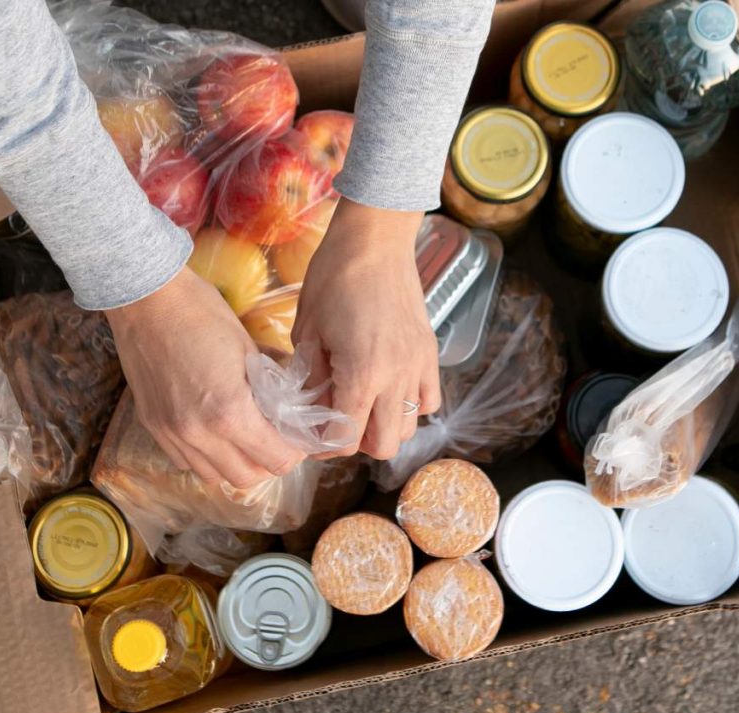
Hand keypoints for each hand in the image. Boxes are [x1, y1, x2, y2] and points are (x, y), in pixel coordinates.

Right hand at [106, 268, 305, 487]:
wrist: (146, 299)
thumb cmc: (202, 313)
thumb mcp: (249, 350)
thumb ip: (270, 389)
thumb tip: (288, 410)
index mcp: (229, 413)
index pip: (276, 459)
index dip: (294, 451)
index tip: (297, 437)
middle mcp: (198, 434)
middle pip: (247, 478)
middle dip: (269, 462)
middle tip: (277, 439)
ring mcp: (171, 434)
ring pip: (214, 476)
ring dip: (237, 464)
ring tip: (246, 439)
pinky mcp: (152, 427)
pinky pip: (186, 462)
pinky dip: (207, 457)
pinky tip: (215, 433)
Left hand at [292, 198, 440, 459]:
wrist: (375, 240)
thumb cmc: (333, 279)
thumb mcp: (308, 331)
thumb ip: (311, 378)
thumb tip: (310, 409)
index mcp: (361, 374)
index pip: (346, 438)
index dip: (325, 444)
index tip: (312, 434)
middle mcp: (396, 377)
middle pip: (384, 446)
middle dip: (356, 442)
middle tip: (336, 421)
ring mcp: (418, 366)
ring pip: (409, 428)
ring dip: (383, 426)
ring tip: (362, 405)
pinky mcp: (430, 354)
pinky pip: (430, 400)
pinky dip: (411, 406)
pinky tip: (389, 389)